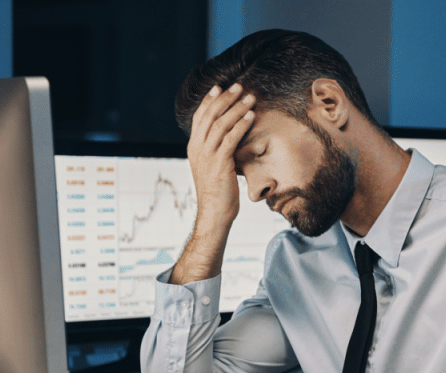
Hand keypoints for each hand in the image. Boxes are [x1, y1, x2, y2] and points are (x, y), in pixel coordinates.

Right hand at [171, 84, 255, 283]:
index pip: (199, 117)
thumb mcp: (214, 167)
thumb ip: (217, 150)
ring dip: (237, 108)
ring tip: (250, 97)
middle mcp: (197, 148)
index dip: (209, 100)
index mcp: (194, 147)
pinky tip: (251, 116)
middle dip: (225, 98)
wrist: (215, 214)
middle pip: (210, 115)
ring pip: (220, 124)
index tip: (220, 87)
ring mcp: (207, 156)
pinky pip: (230, 139)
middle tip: (239, 86)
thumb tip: (229, 138)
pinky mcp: (219, 164)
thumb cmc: (218, 192)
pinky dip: (241, 125)